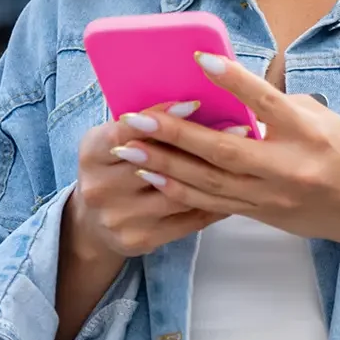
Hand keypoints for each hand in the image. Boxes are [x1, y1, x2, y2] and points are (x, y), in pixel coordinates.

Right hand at [65, 100, 226, 263]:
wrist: (93, 224)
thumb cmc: (116, 167)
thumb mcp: (115, 140)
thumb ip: (143, 124)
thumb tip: (194, 99)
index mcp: (92, 153)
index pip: (126, 130)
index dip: (161, 116)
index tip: (196, 104)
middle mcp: (100, 187)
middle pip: (156, 163)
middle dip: (201, 143)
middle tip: (240, 128)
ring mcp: (119, 217)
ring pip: (176, 192)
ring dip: (215, 174)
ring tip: (247, 156)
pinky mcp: (139, 240)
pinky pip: (187, 219)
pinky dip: (214, 202)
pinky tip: (237, 186)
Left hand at [117, 53, 339, 284]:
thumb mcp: (320, 118)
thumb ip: (277, 105)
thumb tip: (231, 91)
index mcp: (306, 132)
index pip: (264, 101)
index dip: (232, 80)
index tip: (200, 59)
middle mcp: (287, 165)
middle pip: (222, 149)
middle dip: (175, 132)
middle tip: (137, 116)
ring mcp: (271, 195)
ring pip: (209, 181)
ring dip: (165, 164)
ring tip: (130, 148)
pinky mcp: (260, 214)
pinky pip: (212, 203)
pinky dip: (180, 190)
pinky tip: (154, 177)